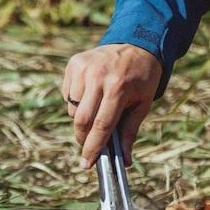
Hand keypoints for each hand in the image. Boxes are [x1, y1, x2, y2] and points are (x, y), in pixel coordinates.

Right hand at [62, 43, 162, 168]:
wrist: (137, 45)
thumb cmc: (142, 79)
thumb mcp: (142, 104)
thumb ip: (130, 132)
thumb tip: (125, 162)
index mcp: (118, 88)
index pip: (101, 125)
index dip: (93, 148)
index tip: (87, 165)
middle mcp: (98, 76)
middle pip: (81, 119)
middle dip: (83, 138)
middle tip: (89, 146)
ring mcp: (84, 68)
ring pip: (72, 109)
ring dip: (82, 118)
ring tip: (98, 109)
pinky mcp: (74, 63)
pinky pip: (68, 94)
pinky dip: (76, 102)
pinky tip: (92, 93)